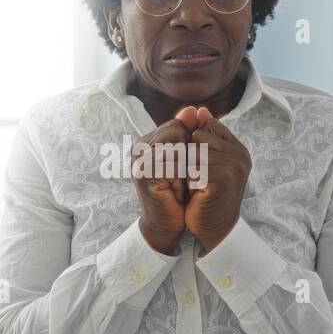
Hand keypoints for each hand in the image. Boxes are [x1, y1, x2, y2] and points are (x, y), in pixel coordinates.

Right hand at [131, 106, 200, 253]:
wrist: (167, 225)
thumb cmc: (178, 193)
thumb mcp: (185, 160)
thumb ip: (187, 134)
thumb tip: (194, 108)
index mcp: (146, 142)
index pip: (176, 125)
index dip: (188, 145)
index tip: (183, 168)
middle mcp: (138, 149)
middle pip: (176, 130)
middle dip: (187, 153)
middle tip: (181, 177)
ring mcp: (138, 161)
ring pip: (177, 145)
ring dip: (185, 166)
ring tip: (179, 183)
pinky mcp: (143, 175)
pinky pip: (174, 163)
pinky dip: (182, 177)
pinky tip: (176, 191)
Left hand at [185, 107, 250, 254]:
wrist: (214, 232)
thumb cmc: (206, 197)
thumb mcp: (205, 163)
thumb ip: (203, 138)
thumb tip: (197, 109)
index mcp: (237, 148)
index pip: (208, 125)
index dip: (195, 143)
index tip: (197, 165)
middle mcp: (240, 154)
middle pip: (199, 135)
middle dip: (189, 155)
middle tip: (197, 179)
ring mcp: (233, 166)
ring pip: (193, 151)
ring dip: (187, 169)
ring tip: (197, 186)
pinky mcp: (222, 179)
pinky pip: (192, 167)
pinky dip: (188, 180)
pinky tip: (197, 194)